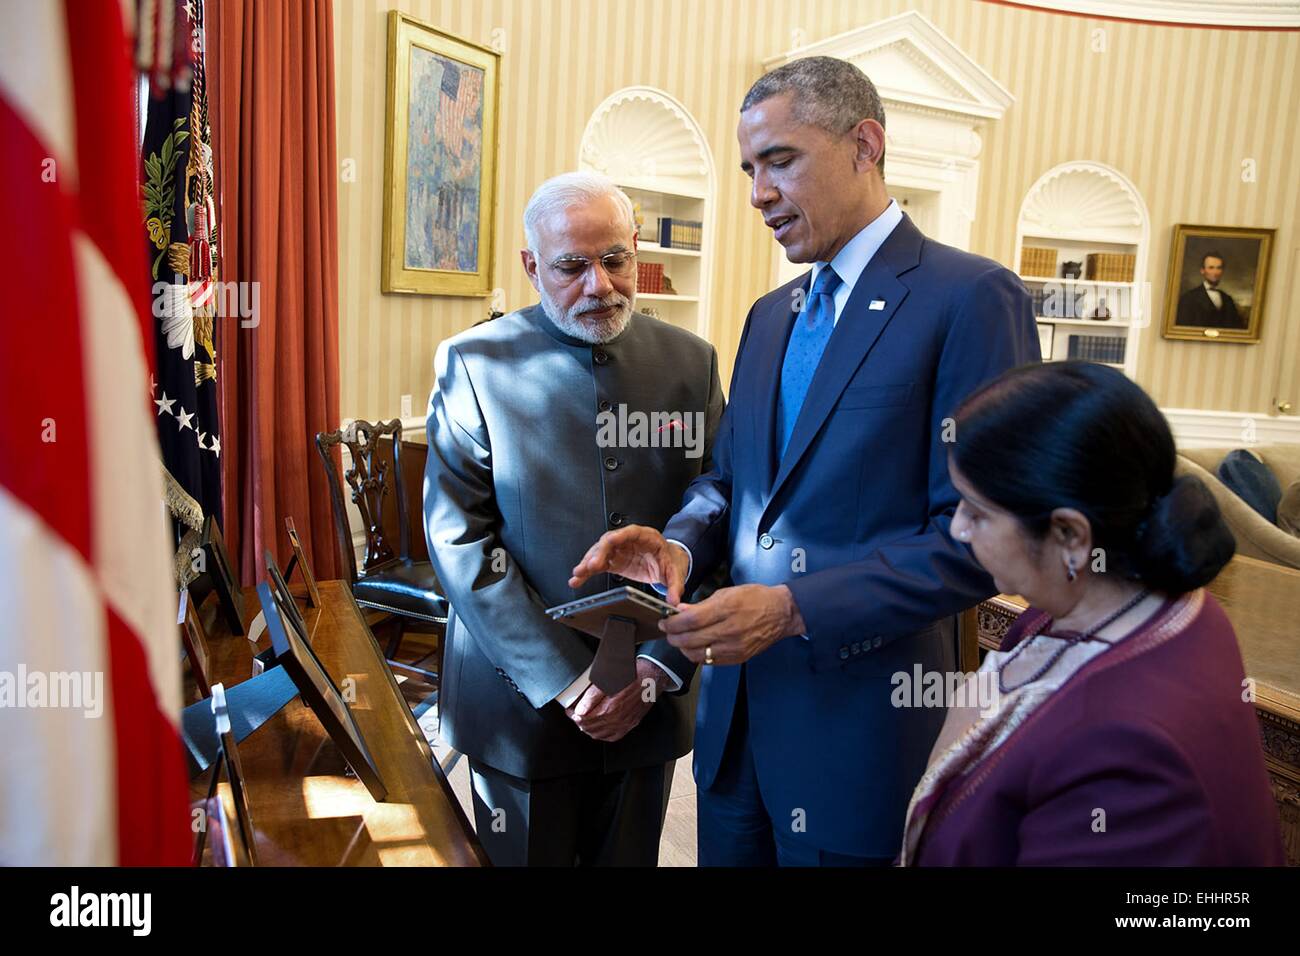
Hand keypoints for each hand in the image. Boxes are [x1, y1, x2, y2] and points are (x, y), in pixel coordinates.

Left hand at [564, 659, 669, 742]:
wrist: (652, 677)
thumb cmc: (632, 674)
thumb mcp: (608, 679)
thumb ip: (592, 696)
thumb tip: (580, 710)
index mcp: (610, 707)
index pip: (584, 718)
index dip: (573, 714)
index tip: (570, 709)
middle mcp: (618, 719)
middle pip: (590, 727)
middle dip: (579, 721)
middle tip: (574, 714)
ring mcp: (625, 723)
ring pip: (600, 734)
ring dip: (589, 728)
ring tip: (584, 721)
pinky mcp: (630, 724)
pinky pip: (613, 736)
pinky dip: (602, 734)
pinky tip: (599, 728)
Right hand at [569, 525, 690, 604]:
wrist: (669, 563)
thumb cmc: (671, 561)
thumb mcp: (676, 573)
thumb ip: (676, 586)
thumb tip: (674, 601)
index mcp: (647, 537)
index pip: (631, 533)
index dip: (619, 536)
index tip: (609, 541)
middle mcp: (629, 541)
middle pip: (610, 542)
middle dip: (599, 553)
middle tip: (591, 565)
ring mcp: (620, 550)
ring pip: (600, 552)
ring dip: (588, 562)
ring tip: (578, 573)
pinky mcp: (615, 561)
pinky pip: (599, 564)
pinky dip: (588, 571)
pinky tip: (579, 578)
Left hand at [659, 584, 805, 665]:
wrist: (781, 614)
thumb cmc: (756, 598)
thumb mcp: (727, 593)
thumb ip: (702, 605)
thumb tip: (680, 611)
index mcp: (727, 609)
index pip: (689, 621)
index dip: (672, 623)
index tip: (665, 621)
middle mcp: (730, 630)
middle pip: (690, 639)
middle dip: (673, 636)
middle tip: (668, 631)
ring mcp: (734, 647)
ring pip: (696, 655)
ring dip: (683, 648)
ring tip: (680, 639)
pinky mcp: (738, 658)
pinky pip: (709, 661)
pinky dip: (697, 654)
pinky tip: (695, 646)